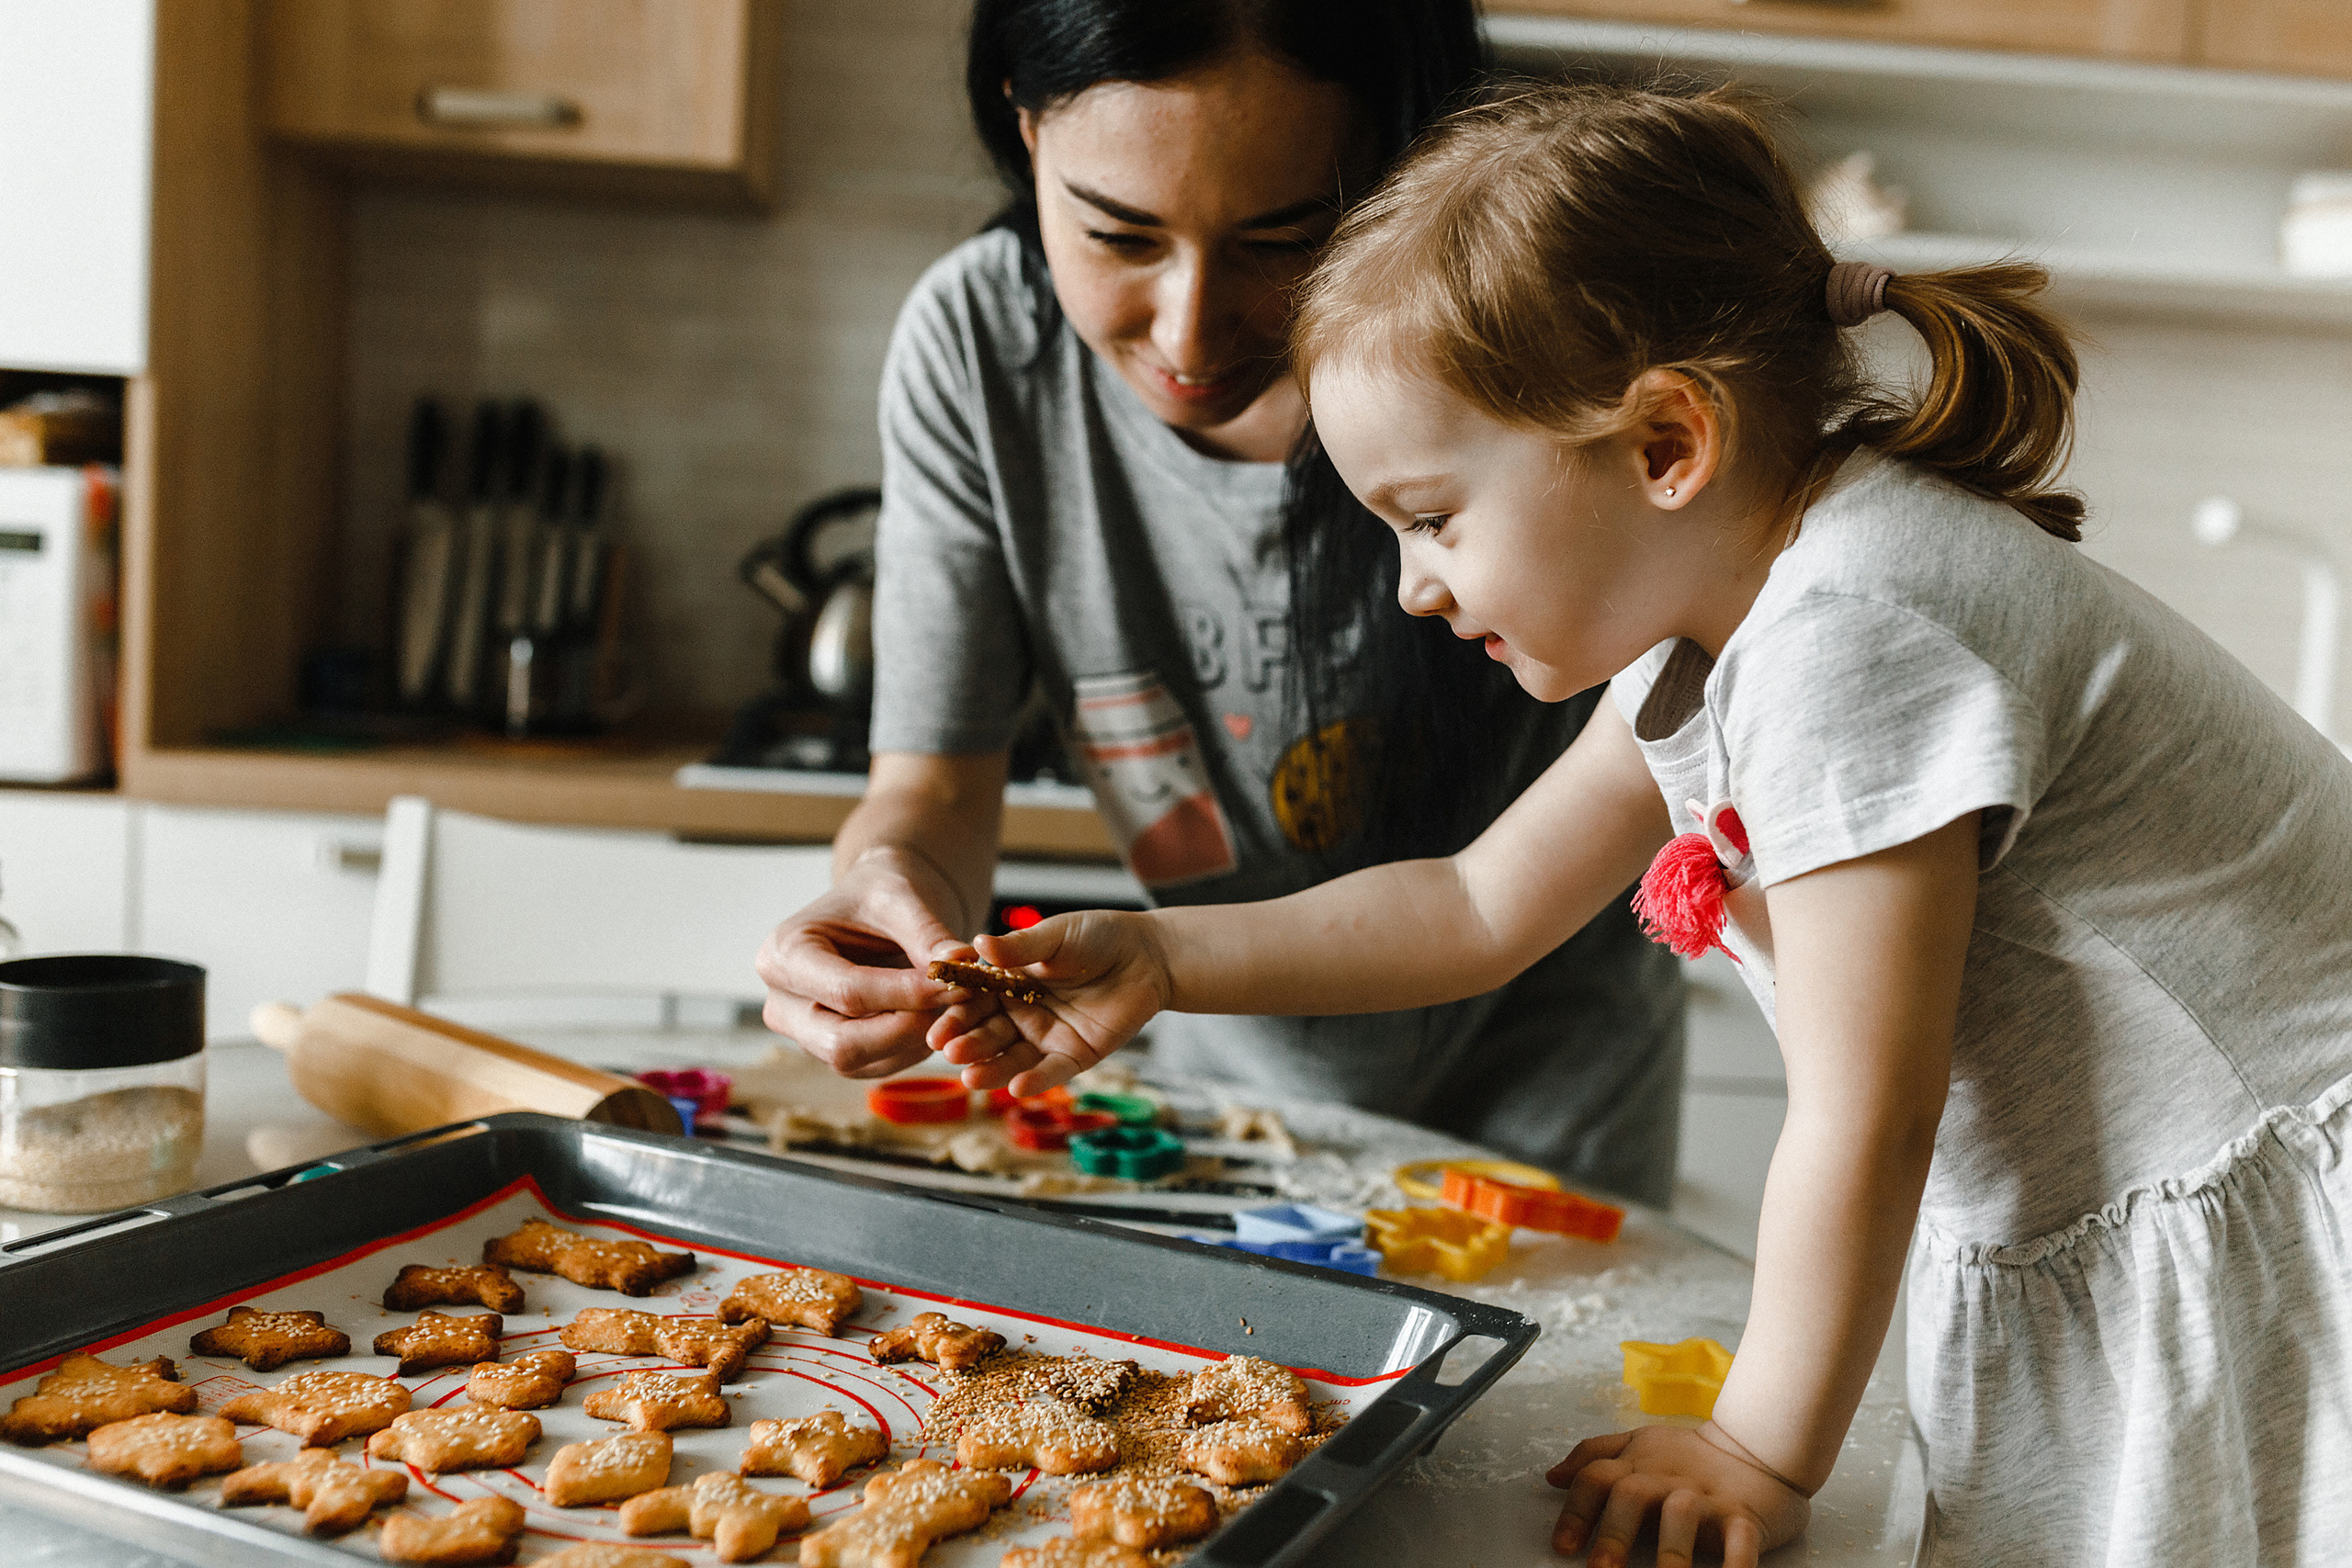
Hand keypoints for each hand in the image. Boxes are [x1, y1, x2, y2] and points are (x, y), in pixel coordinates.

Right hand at [754, 847, 968, 1077]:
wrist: (873, 906)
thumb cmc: (878, 893)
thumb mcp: (902, 898)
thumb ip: (929, 936)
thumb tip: (963, 966)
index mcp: (784, 955)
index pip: (847, 992)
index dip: (908, 995)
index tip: (961, 984)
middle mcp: (783, 1004)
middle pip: (845, 1044)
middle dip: (910, 1027)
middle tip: (962, 1001)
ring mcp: (806, 1035)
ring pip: (865, 1061)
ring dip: (920, 1039)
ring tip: (960, 1003)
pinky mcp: (834, 1053)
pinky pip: (879, 1065)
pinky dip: (917, 1045)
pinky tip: (943, 1014)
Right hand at [927, 912, 1173, 1095]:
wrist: (1147, 955)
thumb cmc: (1097, 937)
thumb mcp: (1055, 936)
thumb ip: (1019, 947)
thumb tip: (976, 942)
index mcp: (1007, 983)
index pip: (975, 1002)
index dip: (956, 1015)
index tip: (936, 1027)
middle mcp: (1021, 1013)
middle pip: (989, 1034)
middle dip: (968, 1044)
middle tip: (948, 1052)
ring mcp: (1046, 1037)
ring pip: (1013, 1058)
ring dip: (992, 1069)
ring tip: (971, 1079)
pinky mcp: (1075, 1055)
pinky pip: (1052, 1071)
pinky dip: (1035, 1080)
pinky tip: (1017, 1087)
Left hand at [1549, 1423, 1809, 1566]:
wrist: (1756, 1446)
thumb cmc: (1688, 1457)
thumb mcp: (1638, 1446)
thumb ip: (1595, 1457)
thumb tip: (1552, 1477)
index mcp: (1638, 1465)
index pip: (1597, 1478)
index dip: (1576, 1510)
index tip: (1562, 1546)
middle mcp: (1667, 1479)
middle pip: (1632, 1495)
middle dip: (1614, 1532)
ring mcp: (1706, 1497)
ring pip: (1683, 1516)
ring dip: (1670, 1551)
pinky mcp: (1744, 1515)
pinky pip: (1741, 1540)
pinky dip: (1735, 1565)